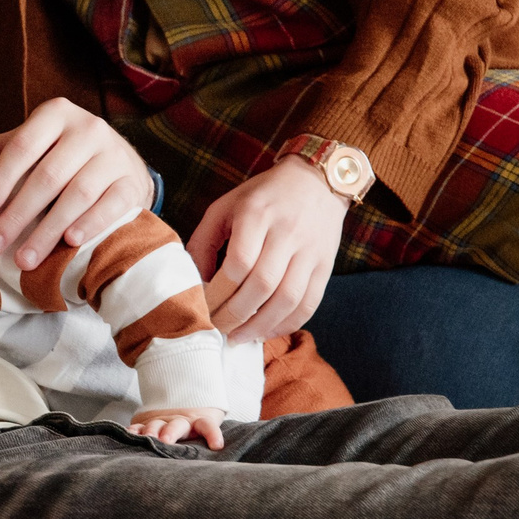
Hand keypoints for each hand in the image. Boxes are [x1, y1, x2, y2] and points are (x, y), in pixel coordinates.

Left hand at [0, 98, 155, 270]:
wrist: (121, 161)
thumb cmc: (62, 153)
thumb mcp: (28, 144)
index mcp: (56, 114)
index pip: (23, 146)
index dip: (1, 178)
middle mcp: (88, 129)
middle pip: (48, 177)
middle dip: (17, 215)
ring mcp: (114, 156)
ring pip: (77, 195)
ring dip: (47, 231)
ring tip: (23, 259)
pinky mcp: (131, 182)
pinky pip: (111, 205)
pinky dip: (90, 224)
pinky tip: (70, 242)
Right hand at [129, 405, 225, 448]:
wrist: (183, 409)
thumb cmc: (196, 432)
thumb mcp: (204, 436)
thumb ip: (207, 452)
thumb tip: (214, 477)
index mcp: (198, 424)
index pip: (207, 426)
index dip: (213, 434)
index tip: (217, 446)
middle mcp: (180, 422)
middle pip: (177, 425)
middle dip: (171, 432)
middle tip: (166, 441)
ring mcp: (162, 421)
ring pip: (156, 424)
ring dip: (151, 431)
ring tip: (146, 439)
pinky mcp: (147, 423)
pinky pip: (139, 426)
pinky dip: (133, 431)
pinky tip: (129, 436)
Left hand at [185, 157, 346, 343]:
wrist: (317, 181)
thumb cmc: (263, 196)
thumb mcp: (225, 206)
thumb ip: (203, 242)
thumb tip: (192, 284)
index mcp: (257, 213)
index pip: (238, 263)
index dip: (218, 293)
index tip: (202, 307)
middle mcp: (287, 232)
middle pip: (262, 285)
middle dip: (235, 314)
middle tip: (216, 328)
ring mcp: (310, 250)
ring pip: (287, 299)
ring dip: (260, 325)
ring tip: (238, 337)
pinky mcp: (326, 265)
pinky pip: (309, 303)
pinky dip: (287, 324)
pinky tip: (266, 331)